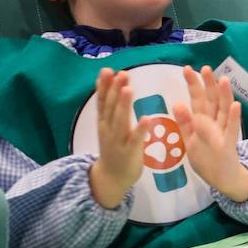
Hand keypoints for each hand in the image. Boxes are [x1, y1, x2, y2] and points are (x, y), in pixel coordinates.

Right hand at [88, 68, 144, 208]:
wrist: (111, 178)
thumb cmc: (115, 149)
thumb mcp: (109, 127)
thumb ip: (112, 108)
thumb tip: (114, 85)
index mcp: (104, 122)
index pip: (103, 101)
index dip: (104, 86)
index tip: (107, 70)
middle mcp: (108, 129)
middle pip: (110, 107)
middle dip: (115, 90)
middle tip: (121, 73)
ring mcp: (117, 141)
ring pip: (120, 121)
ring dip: (124, 105)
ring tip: (129, 89)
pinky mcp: (129, 152)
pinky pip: (135, 140)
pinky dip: (140, 129)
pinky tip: (145, 118)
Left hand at [173, 66, 247, 201]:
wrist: (224, 179)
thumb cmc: (206, 159)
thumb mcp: (190, 140)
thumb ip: (185, 123)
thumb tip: (177, 103)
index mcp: (203, 121)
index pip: (198, 100)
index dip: (193, 85)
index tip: (187, 69)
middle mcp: (214, 123)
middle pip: (212, 101)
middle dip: (209, 85)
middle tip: (206, 68)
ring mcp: (223, 133)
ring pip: (223, 111)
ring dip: (224, 96)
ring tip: (223, 80)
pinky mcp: (229, 145)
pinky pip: (231, 130)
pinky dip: (233, 118)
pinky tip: (235, 106)